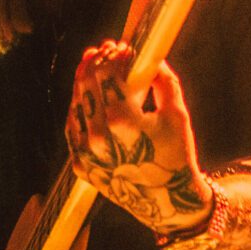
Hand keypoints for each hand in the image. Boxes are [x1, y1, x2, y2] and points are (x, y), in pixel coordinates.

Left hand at [65, 40, 212, 238]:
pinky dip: (79, 108)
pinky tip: (87, 95)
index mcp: (121, 122)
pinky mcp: (79, 165)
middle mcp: (97, 137)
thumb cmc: (177, 154)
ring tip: (94, 66)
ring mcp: (84, 153)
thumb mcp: (177, 113)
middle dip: (97, 62)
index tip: (123, 47)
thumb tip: (148, 55)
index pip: (107, 74)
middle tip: (106, 50)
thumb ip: (162, 79)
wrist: (168, 202)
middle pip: (86, 84)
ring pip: (76, 104)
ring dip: (84, 82)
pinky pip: (73, 127)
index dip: (114, 55)